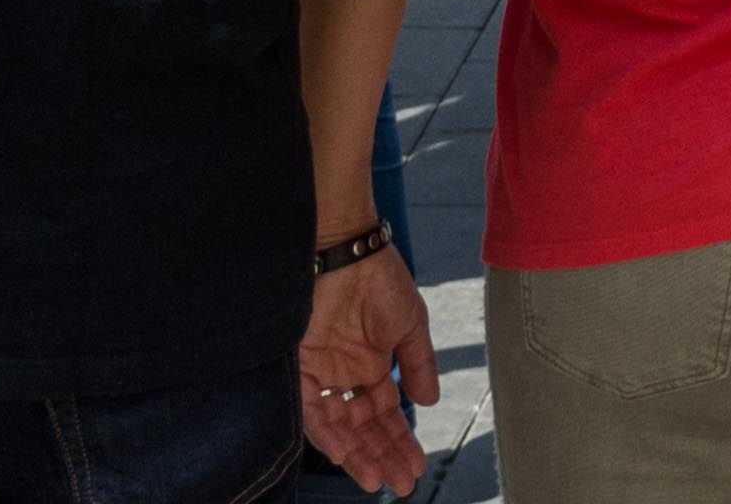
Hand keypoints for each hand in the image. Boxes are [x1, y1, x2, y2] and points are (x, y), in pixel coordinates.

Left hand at [298, 250, 441, 497]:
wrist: (349, 251)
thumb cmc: (381, 280)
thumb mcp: (411, 326)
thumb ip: (418, 365)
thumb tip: (430, 403)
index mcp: (371, 366)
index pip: (385, 415)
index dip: (400, 441)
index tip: (416, 466)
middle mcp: (345, 376)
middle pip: (363, 428)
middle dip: (382, 456)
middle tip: (400, 483)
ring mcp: (322, 374)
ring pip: (338, 427)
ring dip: (357, 455)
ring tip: (376, 479)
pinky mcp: (300, 368)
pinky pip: (311, 411)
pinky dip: (327, 434)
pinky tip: (346, 454)